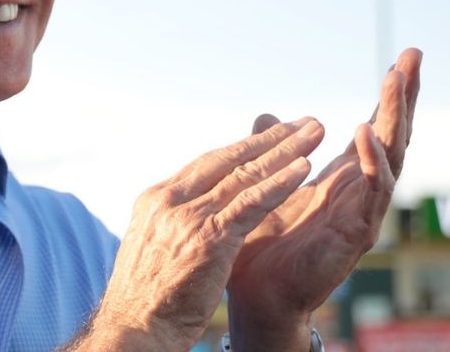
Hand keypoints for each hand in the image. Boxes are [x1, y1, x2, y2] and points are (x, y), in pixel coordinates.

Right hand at [76, 119, 322, 350]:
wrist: (135, 327)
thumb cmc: (146, 298)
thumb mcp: (153, 247)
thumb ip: (173, 222)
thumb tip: (189, 213)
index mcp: (156, 199)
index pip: (205, 166)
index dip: (242, 149)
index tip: (270, 138)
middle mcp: (170, 200)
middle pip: (227, 159)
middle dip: (269, 139)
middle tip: (303, 122)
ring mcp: (189, 216)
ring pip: (244, 174)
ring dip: (284, 151)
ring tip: (314, 132)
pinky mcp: (209, 237)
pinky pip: (251, 202)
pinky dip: (279, 183)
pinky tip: (304, 168)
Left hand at [227, 48, 421, 350]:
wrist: (256, 294)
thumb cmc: (266, 244)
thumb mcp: (267, 183)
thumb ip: (272, 150)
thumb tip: (268, 116)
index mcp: (342, 178)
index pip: (374, 128)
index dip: (389, 97)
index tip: (404, 58)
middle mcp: (358, 192)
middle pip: (391, 135)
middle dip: (403, 96)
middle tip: (413, 55)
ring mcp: (361, 212)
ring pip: (389, 158)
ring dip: (392, 118)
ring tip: (395, 80)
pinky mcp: (354, 234)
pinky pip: (370, 194)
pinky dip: (371, 162)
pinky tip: (365, 134)